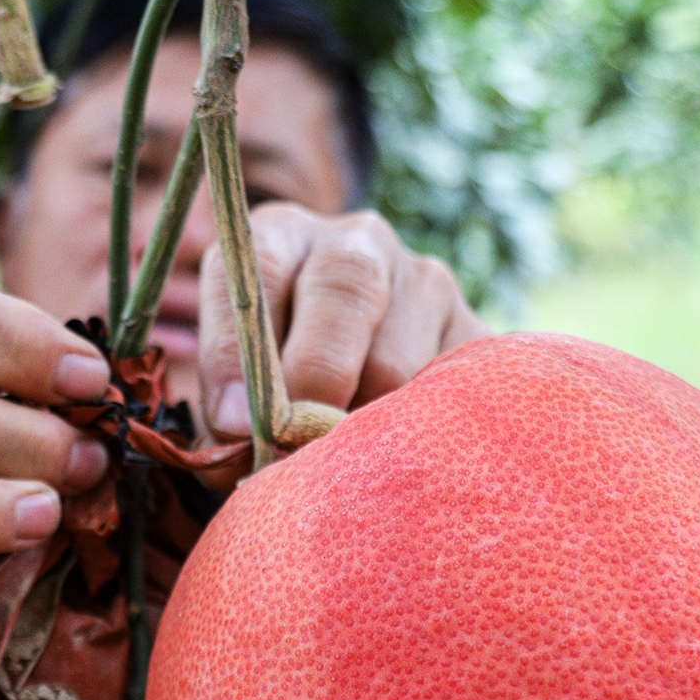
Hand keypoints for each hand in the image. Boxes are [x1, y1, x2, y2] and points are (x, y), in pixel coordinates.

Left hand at [196, 204, 488, 439]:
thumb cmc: (265, 392)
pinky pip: (447, 393)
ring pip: (395, 361)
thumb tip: (246, 443)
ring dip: (361, 423)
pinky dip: (414, 436)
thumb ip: (226, 407)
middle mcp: (356, 243)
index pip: (259, 269)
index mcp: (280, 238)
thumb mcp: (231, 386)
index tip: (235, 421)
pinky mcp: (474, 332)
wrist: (346, 386)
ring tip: (339, 460)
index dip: (241, 348)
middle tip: (296, 445)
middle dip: (315, 380)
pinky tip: (391, 454)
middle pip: (345, 291)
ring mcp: (424, 282)